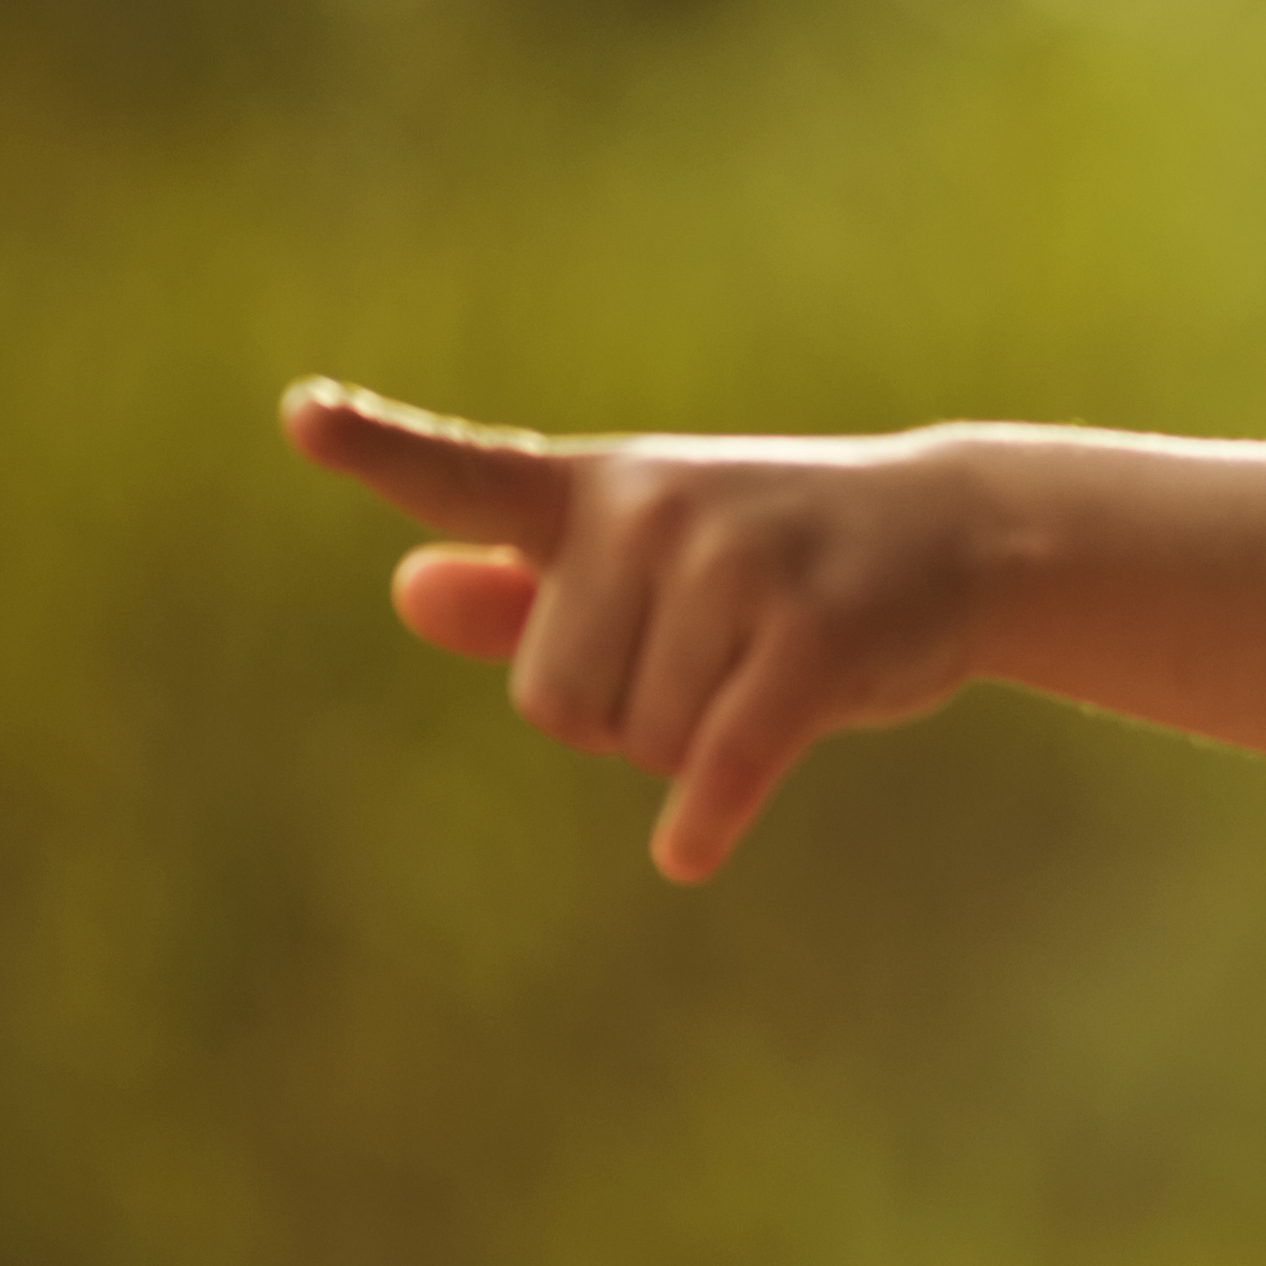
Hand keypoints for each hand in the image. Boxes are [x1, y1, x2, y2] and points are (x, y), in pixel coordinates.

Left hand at [281, 379, 998, 882]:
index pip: (465, 474)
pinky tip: (687, 850)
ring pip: (642, 740)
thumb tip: (409, 587)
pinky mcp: (813, 632)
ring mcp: (737, 564)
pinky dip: (705, 815)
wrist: (963, 534)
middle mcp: (653, 511)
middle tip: (709, 666)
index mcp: (597, 491)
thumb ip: (527, 590)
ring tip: (765, 680)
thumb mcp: (653, 567)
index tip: (302, 415)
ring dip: (693, 751)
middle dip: (620, 721)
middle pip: (554, 702)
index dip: (377, 449)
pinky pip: (720, 760)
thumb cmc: (783, 564)